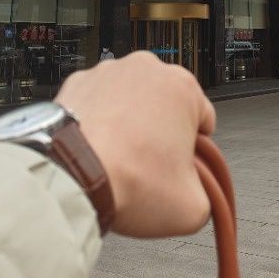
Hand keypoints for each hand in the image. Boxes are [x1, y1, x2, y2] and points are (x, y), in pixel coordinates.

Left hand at [55, 51, 215, 237]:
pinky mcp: (78, 82)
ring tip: (120, 161)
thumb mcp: (192, 208)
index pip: (203, 119)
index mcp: (183, 87)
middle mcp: (147, 69)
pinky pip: (97, 102)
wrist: (72, 176)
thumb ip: (206, 195)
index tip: (184, 168)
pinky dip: (99, 121)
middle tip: (151, 168)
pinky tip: (97, 149)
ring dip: (129, 124)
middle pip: (165, 106)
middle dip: (161, 133)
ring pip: (130, 100)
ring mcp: (109, 72)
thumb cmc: (128, 180)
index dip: (196, 150)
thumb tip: (197, 195)